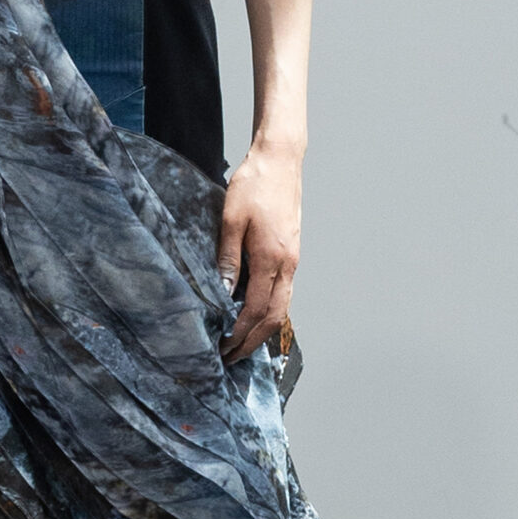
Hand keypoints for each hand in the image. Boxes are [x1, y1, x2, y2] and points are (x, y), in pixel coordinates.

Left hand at [217, 138, 302, 364]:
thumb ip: (228, 258)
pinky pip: (285, 292)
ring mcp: (293, 259)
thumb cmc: (253, 185)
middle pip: (274, 316)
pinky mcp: (293, 253)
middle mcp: (288, 264)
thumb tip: (224, 294)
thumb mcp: (231, 219)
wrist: (280, 160)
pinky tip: (257, 316)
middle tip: (231, 358)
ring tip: (243, 344)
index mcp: (272, 258)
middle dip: (253, 341)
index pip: (256, 308)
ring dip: (263, 330)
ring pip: (283, 307)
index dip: (240, 332)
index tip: (223, 348)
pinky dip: (272, 312)